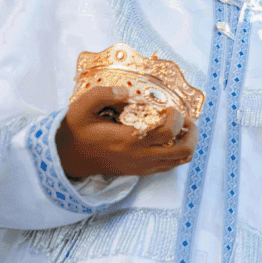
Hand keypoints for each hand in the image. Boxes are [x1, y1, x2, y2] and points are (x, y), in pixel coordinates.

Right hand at [55, 84, 196, 179]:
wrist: (69, 156)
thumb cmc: (78, 129)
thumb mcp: (83, 106)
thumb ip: (104, 94)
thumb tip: (128, 91)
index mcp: (130, 140)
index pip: (168, 133)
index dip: (177, 118)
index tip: (171, 108)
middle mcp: (141, 156)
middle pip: (183, 151)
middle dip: (191, 132)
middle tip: (186, 119)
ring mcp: (143, 166)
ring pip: (180, 160)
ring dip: (187, 142)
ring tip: (181, 127)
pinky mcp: (142, 171)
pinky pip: (170, 165)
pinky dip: (177, 151)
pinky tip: (169, 137)